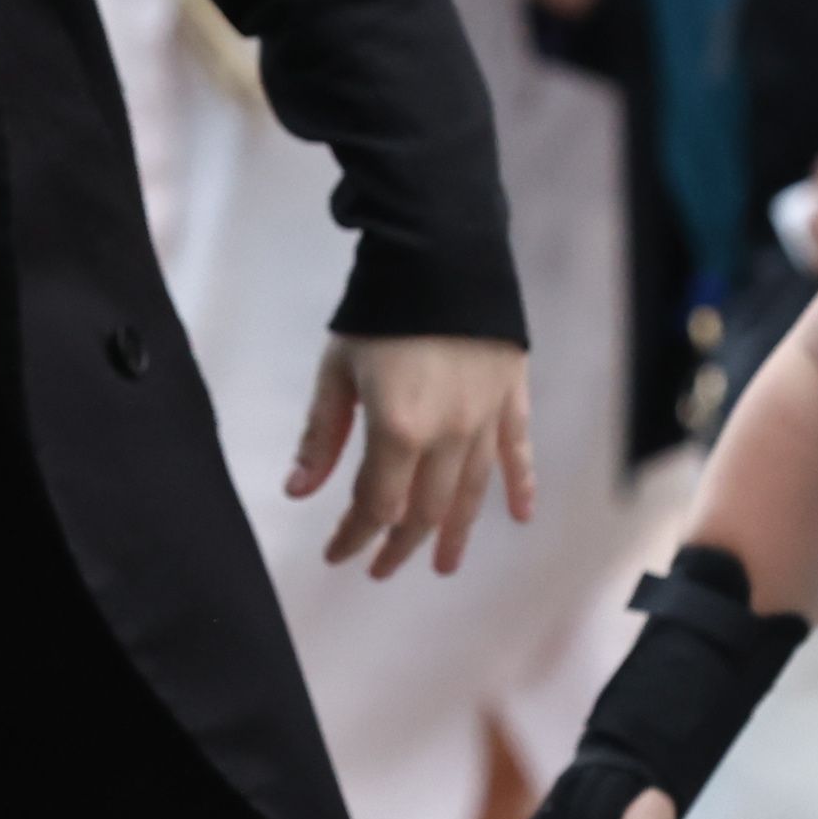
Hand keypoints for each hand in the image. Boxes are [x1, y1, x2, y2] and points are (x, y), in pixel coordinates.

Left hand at [288, 332, 536, 577]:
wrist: (443, 250)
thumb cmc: (380, 308)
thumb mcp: (337, 370)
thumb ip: (322, 436)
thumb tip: (297, 493)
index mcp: (398, 430)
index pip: (376, 504)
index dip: (354, 535)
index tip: (336, 554)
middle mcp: (448, 435)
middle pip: (424, 511)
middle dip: (399, 545)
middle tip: (381, 568)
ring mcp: (485, 419)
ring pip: (470, 493)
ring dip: (455, 533)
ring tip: (444, 565)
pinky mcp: (511, 398)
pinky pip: (517, 453)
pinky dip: (520, 488)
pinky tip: (520, 517)